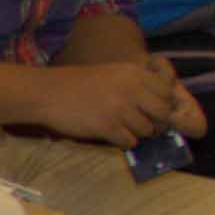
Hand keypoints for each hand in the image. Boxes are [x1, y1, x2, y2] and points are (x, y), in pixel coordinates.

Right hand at [39, 52, 194, 144]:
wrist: (46, 93)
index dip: (163, 103)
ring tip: (121, 127)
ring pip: (147, 130)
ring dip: (137, 132)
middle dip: (156, 121)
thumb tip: (160, 102)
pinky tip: (111, 134)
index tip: (152, 108)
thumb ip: (136, 83)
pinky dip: (123, 141)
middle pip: (163, 113)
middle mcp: (132, 90)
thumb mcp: (112, 73)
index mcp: (134, 74)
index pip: (168, 92)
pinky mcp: (107, 127)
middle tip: (142, 123)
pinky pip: (130, 141)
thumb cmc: (77, 84)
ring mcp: (120, 109)